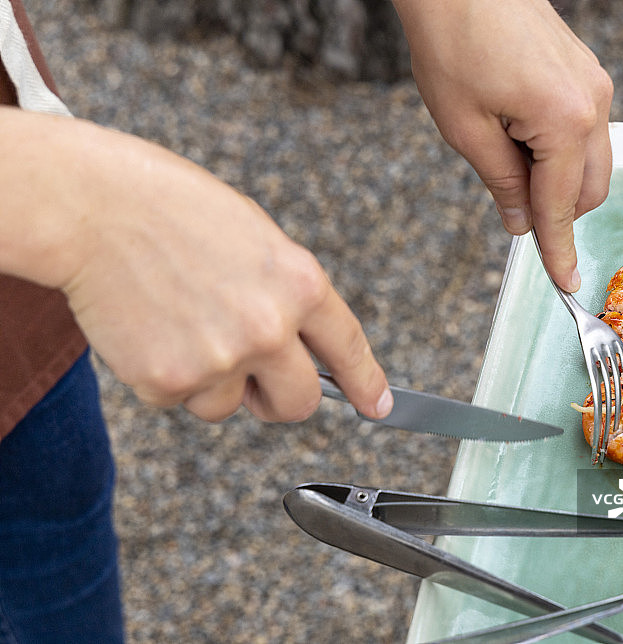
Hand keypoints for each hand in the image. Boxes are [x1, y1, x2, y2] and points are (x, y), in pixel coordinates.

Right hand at [0, 109, 391, 421]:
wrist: (90, 205)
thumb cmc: (173, 210)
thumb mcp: (256, 238)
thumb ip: (287, 295)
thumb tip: (299, 346)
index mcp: (300, 283)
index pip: (347, 348)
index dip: (365, 383)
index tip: (377, 407)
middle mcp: (270, 328)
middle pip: (299, 403)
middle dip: (279, 399)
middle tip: (256, 382)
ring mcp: (219, 359)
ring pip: (229, 406)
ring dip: (212, 381)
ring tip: (179, 323)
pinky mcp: (167, 382)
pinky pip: (181, 401)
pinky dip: (167, 377)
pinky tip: (150, 328)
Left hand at [393, 0, 613, 291]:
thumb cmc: (454, 44)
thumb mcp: (466, 129)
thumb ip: (501, 182)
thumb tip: (520, 223)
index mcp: (565, 122)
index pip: (562, 205)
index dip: (560, 249)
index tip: (566, 283)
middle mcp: (593, 105)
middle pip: (589, 189)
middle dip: (557, 213)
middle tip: (513, 212)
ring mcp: (594, 86)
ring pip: (590, 162)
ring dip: (557, 183)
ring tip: (506, 163)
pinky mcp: (585, 75)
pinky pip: (584, 133)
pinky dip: (558, 154)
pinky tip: (520, 141)